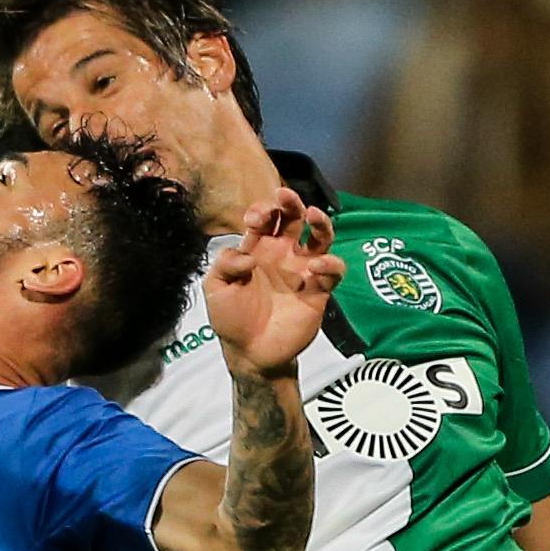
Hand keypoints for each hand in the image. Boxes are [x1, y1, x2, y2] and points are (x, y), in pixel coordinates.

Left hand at [205, 187, 341, 378]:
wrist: (250, 353)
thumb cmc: (232, 319)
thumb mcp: (216, 289)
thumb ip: (224, 265)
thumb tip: (247, 257)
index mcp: (258, 248)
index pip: (266, 217)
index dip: (262, 210)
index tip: (254, 220)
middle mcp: (282, 254)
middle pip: (293, 217)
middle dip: (290, 202)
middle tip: (285, 196)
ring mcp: (302, 271)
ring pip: (321, 236)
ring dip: (321, 221)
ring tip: (313, 215)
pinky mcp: (319, 291)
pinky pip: (333, 271)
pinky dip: (330, 264)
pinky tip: (314, 267)